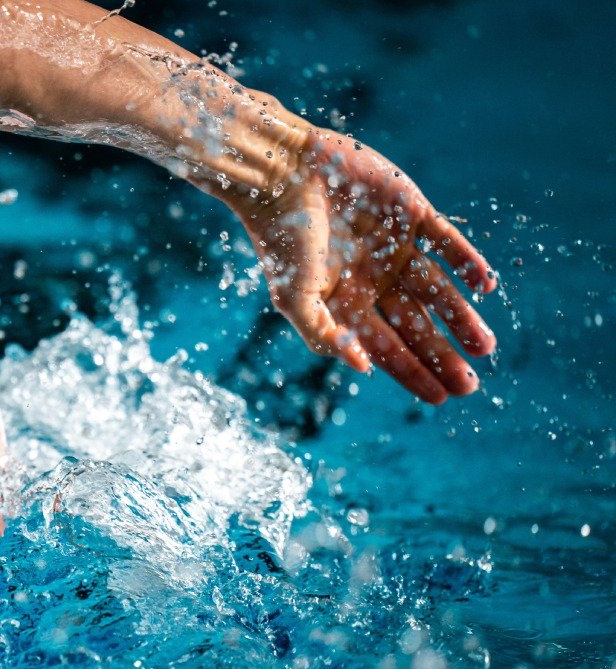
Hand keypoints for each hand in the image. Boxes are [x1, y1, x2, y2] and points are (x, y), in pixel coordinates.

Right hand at [237, 130, 496, 402]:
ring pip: (437, 290)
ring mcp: (394, 246)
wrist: (282, 174)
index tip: (438, 397)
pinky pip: (447, 242)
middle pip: (416, 324)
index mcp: (344, 301)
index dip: (411, 372)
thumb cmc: (280, 238)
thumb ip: (323, 334)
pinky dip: (467, 262)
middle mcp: (373, 279)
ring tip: (484, 347)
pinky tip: (484, 285)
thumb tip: (363, 368)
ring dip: (461, 318)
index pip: (385, 345)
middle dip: (441, 355)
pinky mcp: (410, 212)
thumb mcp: (293, 296)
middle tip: (468, 385)